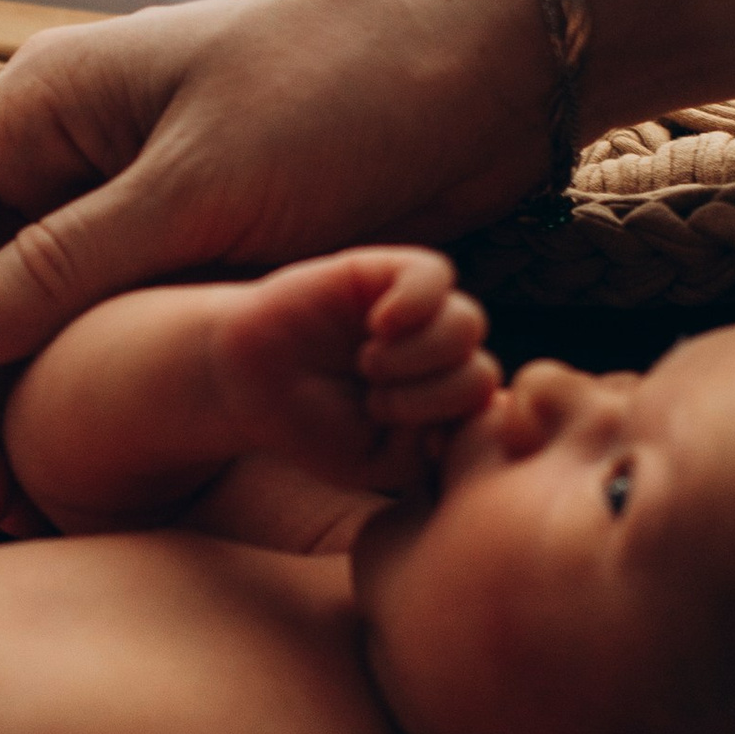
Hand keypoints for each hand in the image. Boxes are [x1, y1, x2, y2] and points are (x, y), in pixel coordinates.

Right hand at [0, 0, 555, 490]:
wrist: (489, 62)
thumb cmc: (350, 93)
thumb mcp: (200, 187)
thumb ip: (64, 264)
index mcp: (36, 107)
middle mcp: (60, 153)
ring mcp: (122, 200)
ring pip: (17, 320)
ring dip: (4, 412)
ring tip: (19, 509)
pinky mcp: (185, 246)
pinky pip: (96, 330)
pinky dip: (75, 397)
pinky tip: (85, 470)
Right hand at [212, 249, 497, 495]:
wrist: (247, 386)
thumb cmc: (312, 427)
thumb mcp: (377, 463)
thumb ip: (429, 451)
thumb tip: (471, 419)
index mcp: (444, 398)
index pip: (487, 408)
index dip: (447, 424)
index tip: (396, 433)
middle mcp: (439, 352)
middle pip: (482, 370)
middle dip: (429, 397)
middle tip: (375, 402)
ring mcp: (416, 310)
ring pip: (467, 324)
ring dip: (419, 357)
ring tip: (370, 366)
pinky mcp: (385, 270)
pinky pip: (435, 274)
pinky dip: (415, 303)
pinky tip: (377, 325)